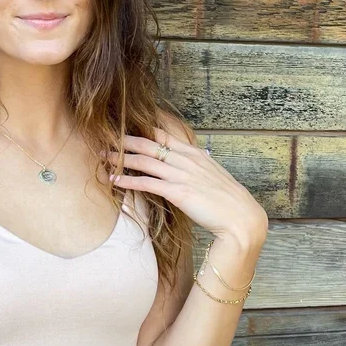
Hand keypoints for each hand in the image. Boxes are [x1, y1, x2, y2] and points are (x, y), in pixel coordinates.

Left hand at [101, 131, 267, 244]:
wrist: (241, 218)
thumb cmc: (229, 200)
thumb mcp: (213, 175)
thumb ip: (197, 167)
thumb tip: (186, 165)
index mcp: (194, 153)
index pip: (163, 135)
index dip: (142, 129)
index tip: (124, 126)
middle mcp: (186, 160)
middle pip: (149, 144)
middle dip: (125, 140)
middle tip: (106, 138)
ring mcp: (182, 175)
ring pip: (144, 161)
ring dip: (121, 158)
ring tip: (104, 156)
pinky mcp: (178, 192)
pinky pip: (147, 183)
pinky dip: (128, 180)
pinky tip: (115, 180)